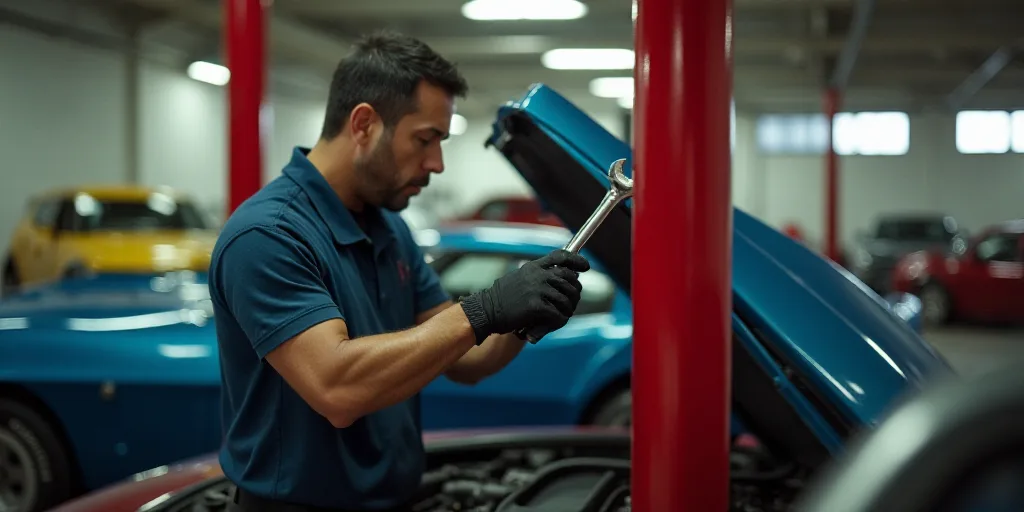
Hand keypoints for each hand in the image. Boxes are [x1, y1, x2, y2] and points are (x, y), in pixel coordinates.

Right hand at [460, 250, 589, 342]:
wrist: (486, 311)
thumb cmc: (502, 299)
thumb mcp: (518, 278)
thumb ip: (536, 276)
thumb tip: (560, 279)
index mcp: (533, 267)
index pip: (561, 256)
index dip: (576, 261)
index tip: (585, 267)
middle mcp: (537, 275)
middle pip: (569, 279)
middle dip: (575, 291)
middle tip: (572, 302)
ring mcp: (537, 289)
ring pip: (566, 298)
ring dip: (568, 309)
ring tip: (563, 315)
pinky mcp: (536, 306)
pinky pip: (558, 313)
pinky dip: (559, 320)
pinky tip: (554, 323)